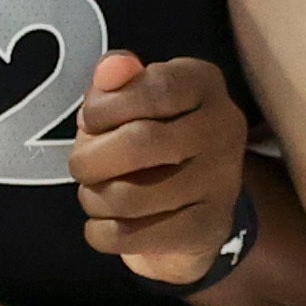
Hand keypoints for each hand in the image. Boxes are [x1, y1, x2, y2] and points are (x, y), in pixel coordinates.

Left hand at [70, 52, 247, 281]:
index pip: (154, 89)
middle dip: (89, 158)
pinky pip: (133, 235)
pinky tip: (104, 223)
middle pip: (139, 143)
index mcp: (203, 83)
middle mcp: (223, 128)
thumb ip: (115, 77)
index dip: (105, 108)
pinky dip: (101, 233)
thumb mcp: (131, 96)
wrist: (197, 200)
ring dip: (93, 198)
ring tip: (94, 194)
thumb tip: (110, 70)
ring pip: (130, 196)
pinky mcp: (208, 229)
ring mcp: (222, 182)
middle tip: (81, 165)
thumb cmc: (152, 134)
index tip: (90, 121)